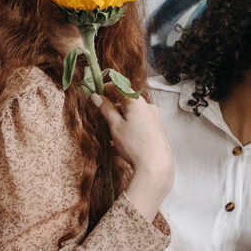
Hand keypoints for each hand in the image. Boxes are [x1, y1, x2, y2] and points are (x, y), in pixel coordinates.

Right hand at [91, 84, 173, 218]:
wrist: (155, 165)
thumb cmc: (135, 145)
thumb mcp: (115, 125)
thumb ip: (105, 109)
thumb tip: (96, 97)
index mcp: (137, 101)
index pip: (119, 86)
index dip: (105, 88)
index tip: (95, 94)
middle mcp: (147, 106)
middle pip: (126, 100)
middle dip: (111, 106)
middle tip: (99, 115)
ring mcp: (153, 117)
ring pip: (131, 113)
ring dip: (118, 119)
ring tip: (108, 133)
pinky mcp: (155, 129)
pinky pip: (138, 123)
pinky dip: (127, 127)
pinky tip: (118, 142)